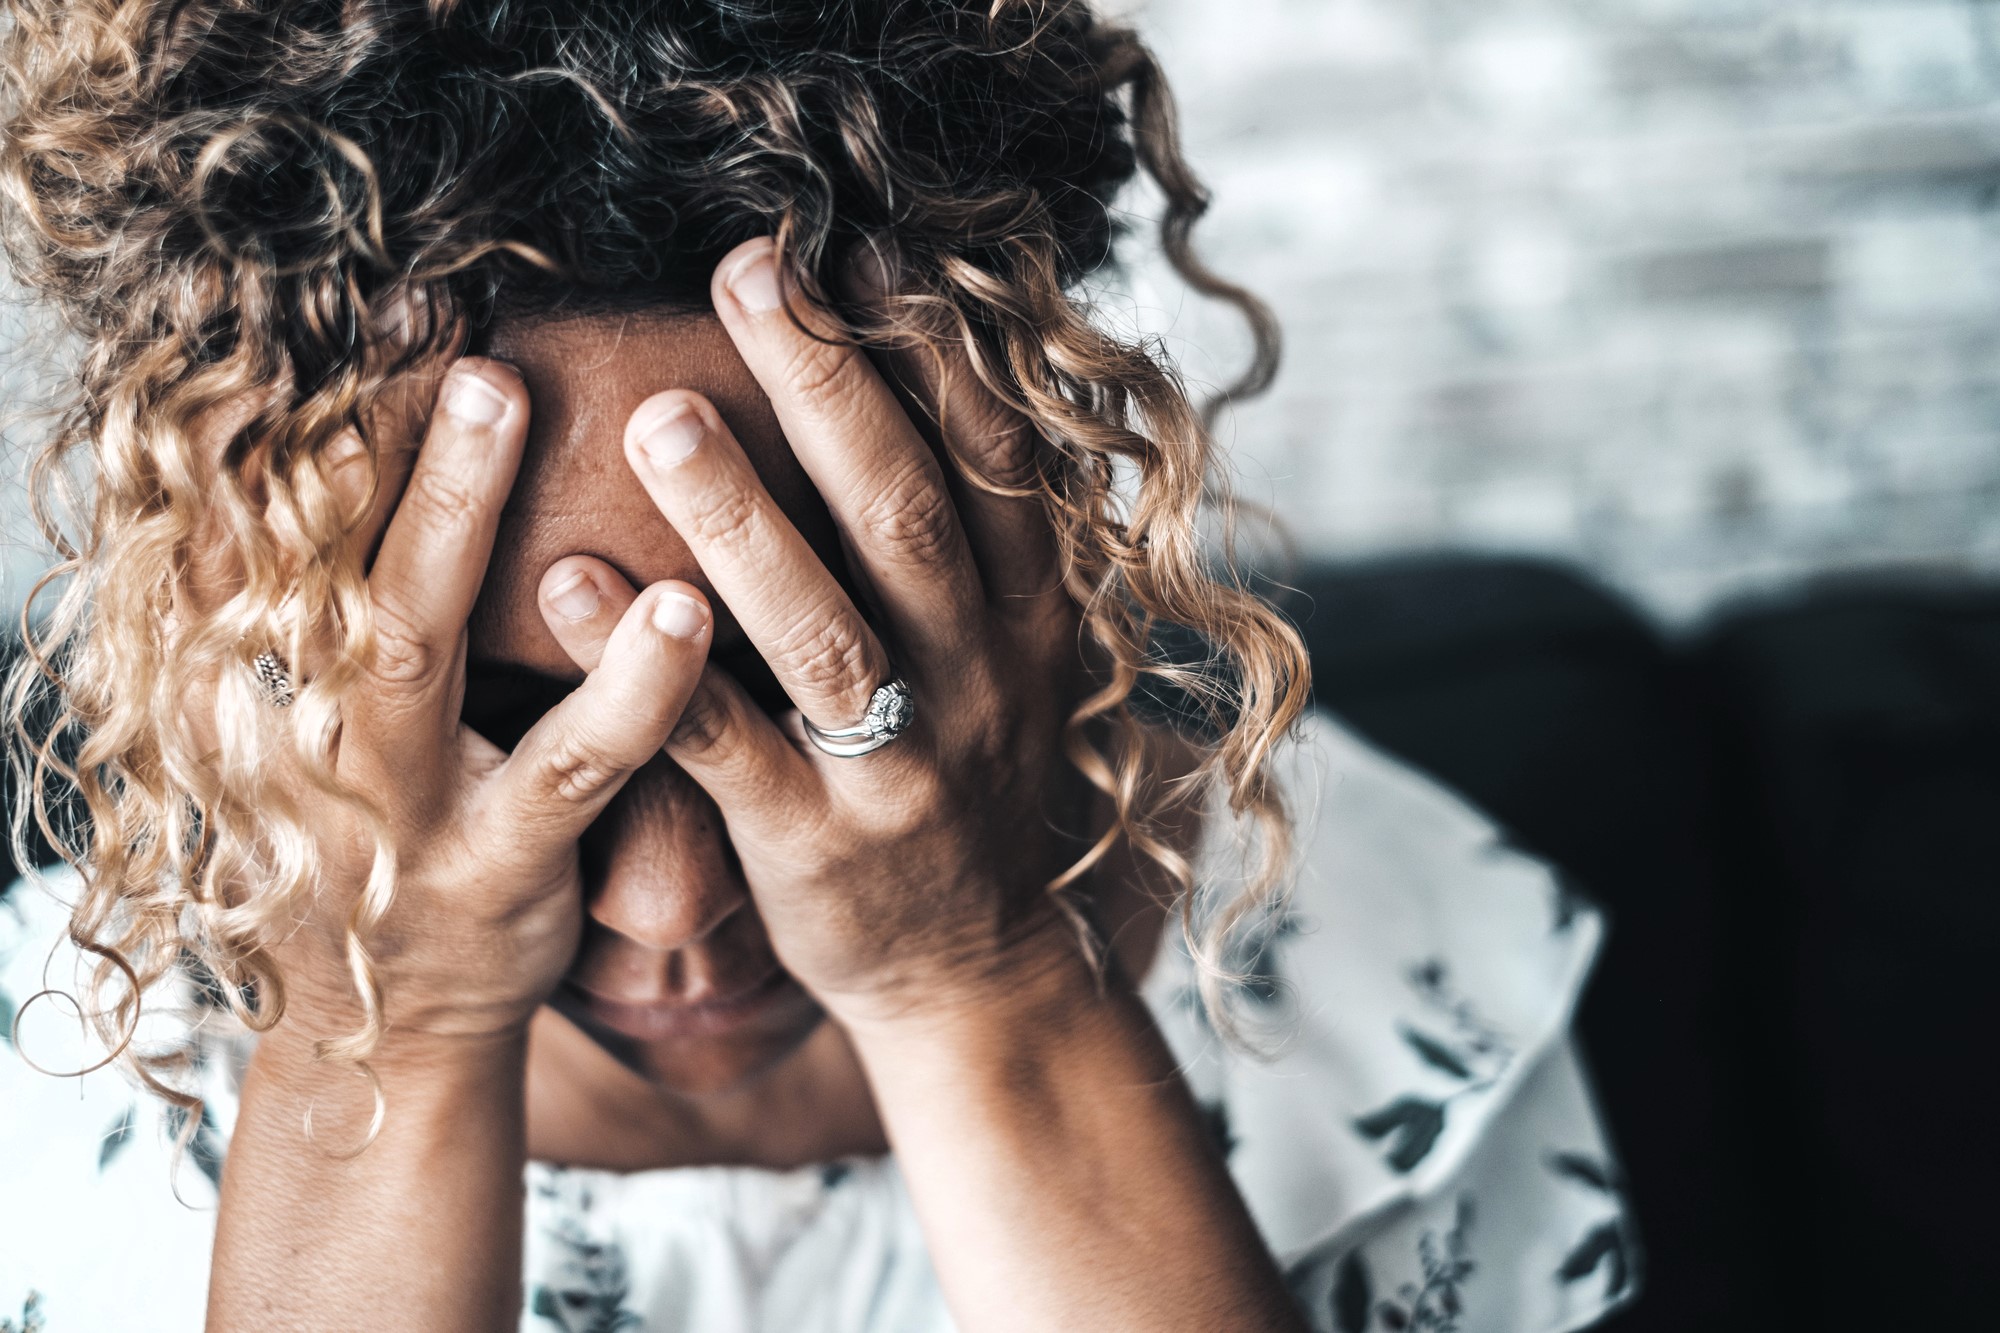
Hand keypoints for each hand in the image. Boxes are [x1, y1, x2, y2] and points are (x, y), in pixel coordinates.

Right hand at [241, 359, 717, 1046]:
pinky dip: (622, 689)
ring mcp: (390, 798)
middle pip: (334, 542)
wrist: (388, 1025)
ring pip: (419, 643)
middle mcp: (308, 716)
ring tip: (541, 400)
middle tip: (454, 313)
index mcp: (277, 663)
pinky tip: (681, 611)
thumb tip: (387, 436)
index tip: (408, 295)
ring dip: (465, 516)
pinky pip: (563, 770)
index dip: (346, 400)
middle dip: (387, 423)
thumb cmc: (391, 826)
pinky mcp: (489, 867)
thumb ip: (369, 592)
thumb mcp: (344, 712)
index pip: (296, 508)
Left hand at [536, 237, 1093, 1026]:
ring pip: (821, 628)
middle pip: (901, 513)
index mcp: (1025, 617)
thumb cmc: (970, 788)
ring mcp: (899, 766)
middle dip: (825, 385)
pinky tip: (562, 577)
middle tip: (744, 272)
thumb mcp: (1011, 661)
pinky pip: (724, 746)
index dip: (932, 352)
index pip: (992, 462)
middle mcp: (975, 677)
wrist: (980, 972)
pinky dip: (647, 665)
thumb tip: (927, 388)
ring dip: (738, 516)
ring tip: (654, 414)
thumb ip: (975, 547)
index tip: (864, 249)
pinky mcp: (815, 844)